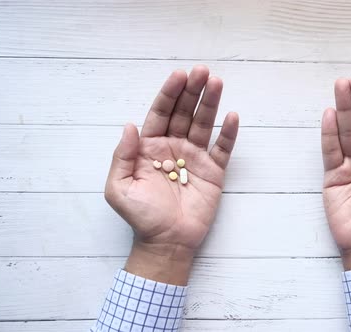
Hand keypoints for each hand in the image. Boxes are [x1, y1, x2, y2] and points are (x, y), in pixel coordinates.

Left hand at [105, 66, 238, 283]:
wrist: (166, 242)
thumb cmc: (141, 216)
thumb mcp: (119, 188)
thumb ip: (122, 156)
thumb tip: (130, 125)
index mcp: (150, 147)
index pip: (160, 113)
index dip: (169, 94)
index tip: (179, 75)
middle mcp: (174, 147)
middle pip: (185, 113)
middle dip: (192, 91)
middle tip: (202, 71)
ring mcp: (195, 158)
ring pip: (204, 125)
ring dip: (211, 104)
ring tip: (217, 83)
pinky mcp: (214, 171)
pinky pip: (223, 149)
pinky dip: (228, 134)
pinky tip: (232, 116)